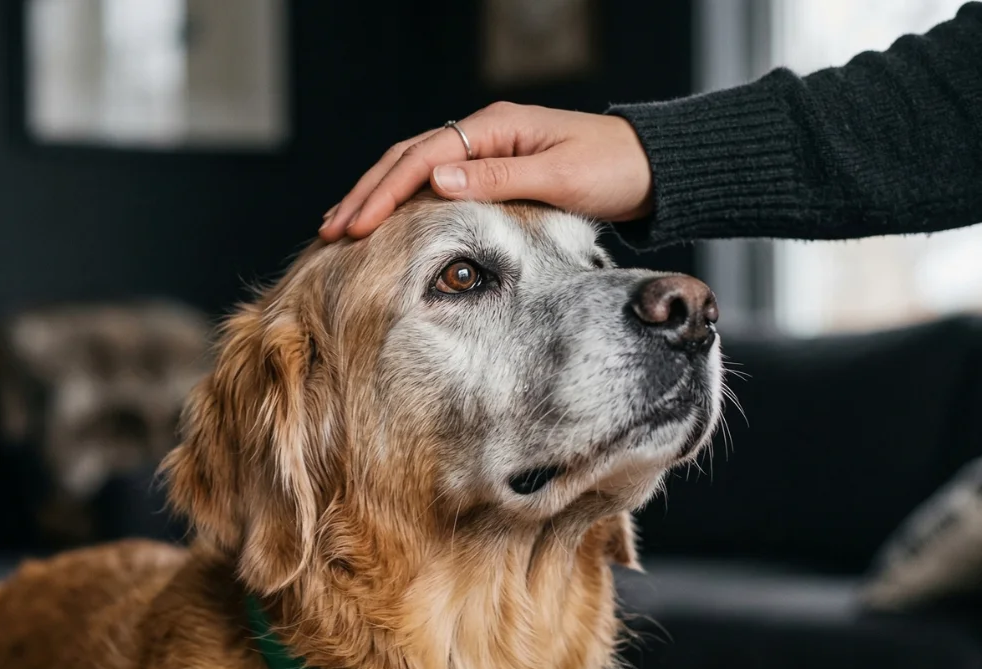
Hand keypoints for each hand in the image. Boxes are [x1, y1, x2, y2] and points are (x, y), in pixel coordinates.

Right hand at [319, 102, 654, 240]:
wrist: (650, 168)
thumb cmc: (612, 170)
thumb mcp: (558, 176)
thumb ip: (498, 179)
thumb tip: (437, 181)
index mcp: (494, 127)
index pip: (422, 158)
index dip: (384, 192)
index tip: (355, 224)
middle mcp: (483, 133)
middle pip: (406, 159)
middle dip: (366, 194)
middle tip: (331, 229)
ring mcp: (485, 150)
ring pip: (415, 169)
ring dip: (377, 196)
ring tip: (342, 224)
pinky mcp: (493, 169)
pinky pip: (435, 183)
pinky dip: (404, 201)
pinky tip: (384, 222)